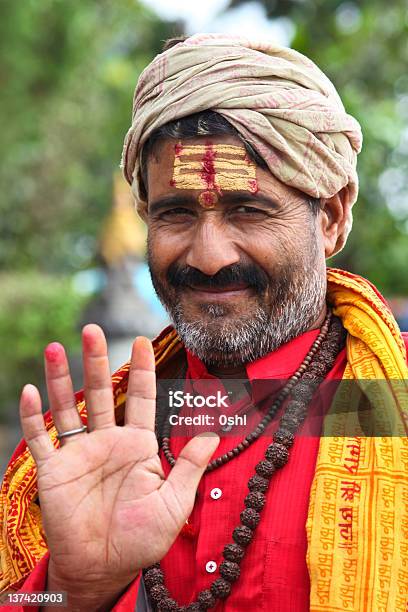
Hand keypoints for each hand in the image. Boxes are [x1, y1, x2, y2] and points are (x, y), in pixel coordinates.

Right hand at [20, 325, 218, 603]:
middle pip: (100, 392)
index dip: (142, 370)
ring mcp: (79, 454)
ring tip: (55, 348)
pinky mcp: (54, 471)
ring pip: (69, 407)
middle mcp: (107, 442)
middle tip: (93, 330)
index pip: (139, 398)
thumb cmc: (141, 539)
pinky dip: (34, 417)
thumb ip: (190, 465)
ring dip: (60, 378)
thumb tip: (213, 432)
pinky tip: (31, 392)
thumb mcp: (175, 502)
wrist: (105, 569)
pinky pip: (41, 440)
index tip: (143, 341)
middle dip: (96, 360)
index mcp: (137, 445)